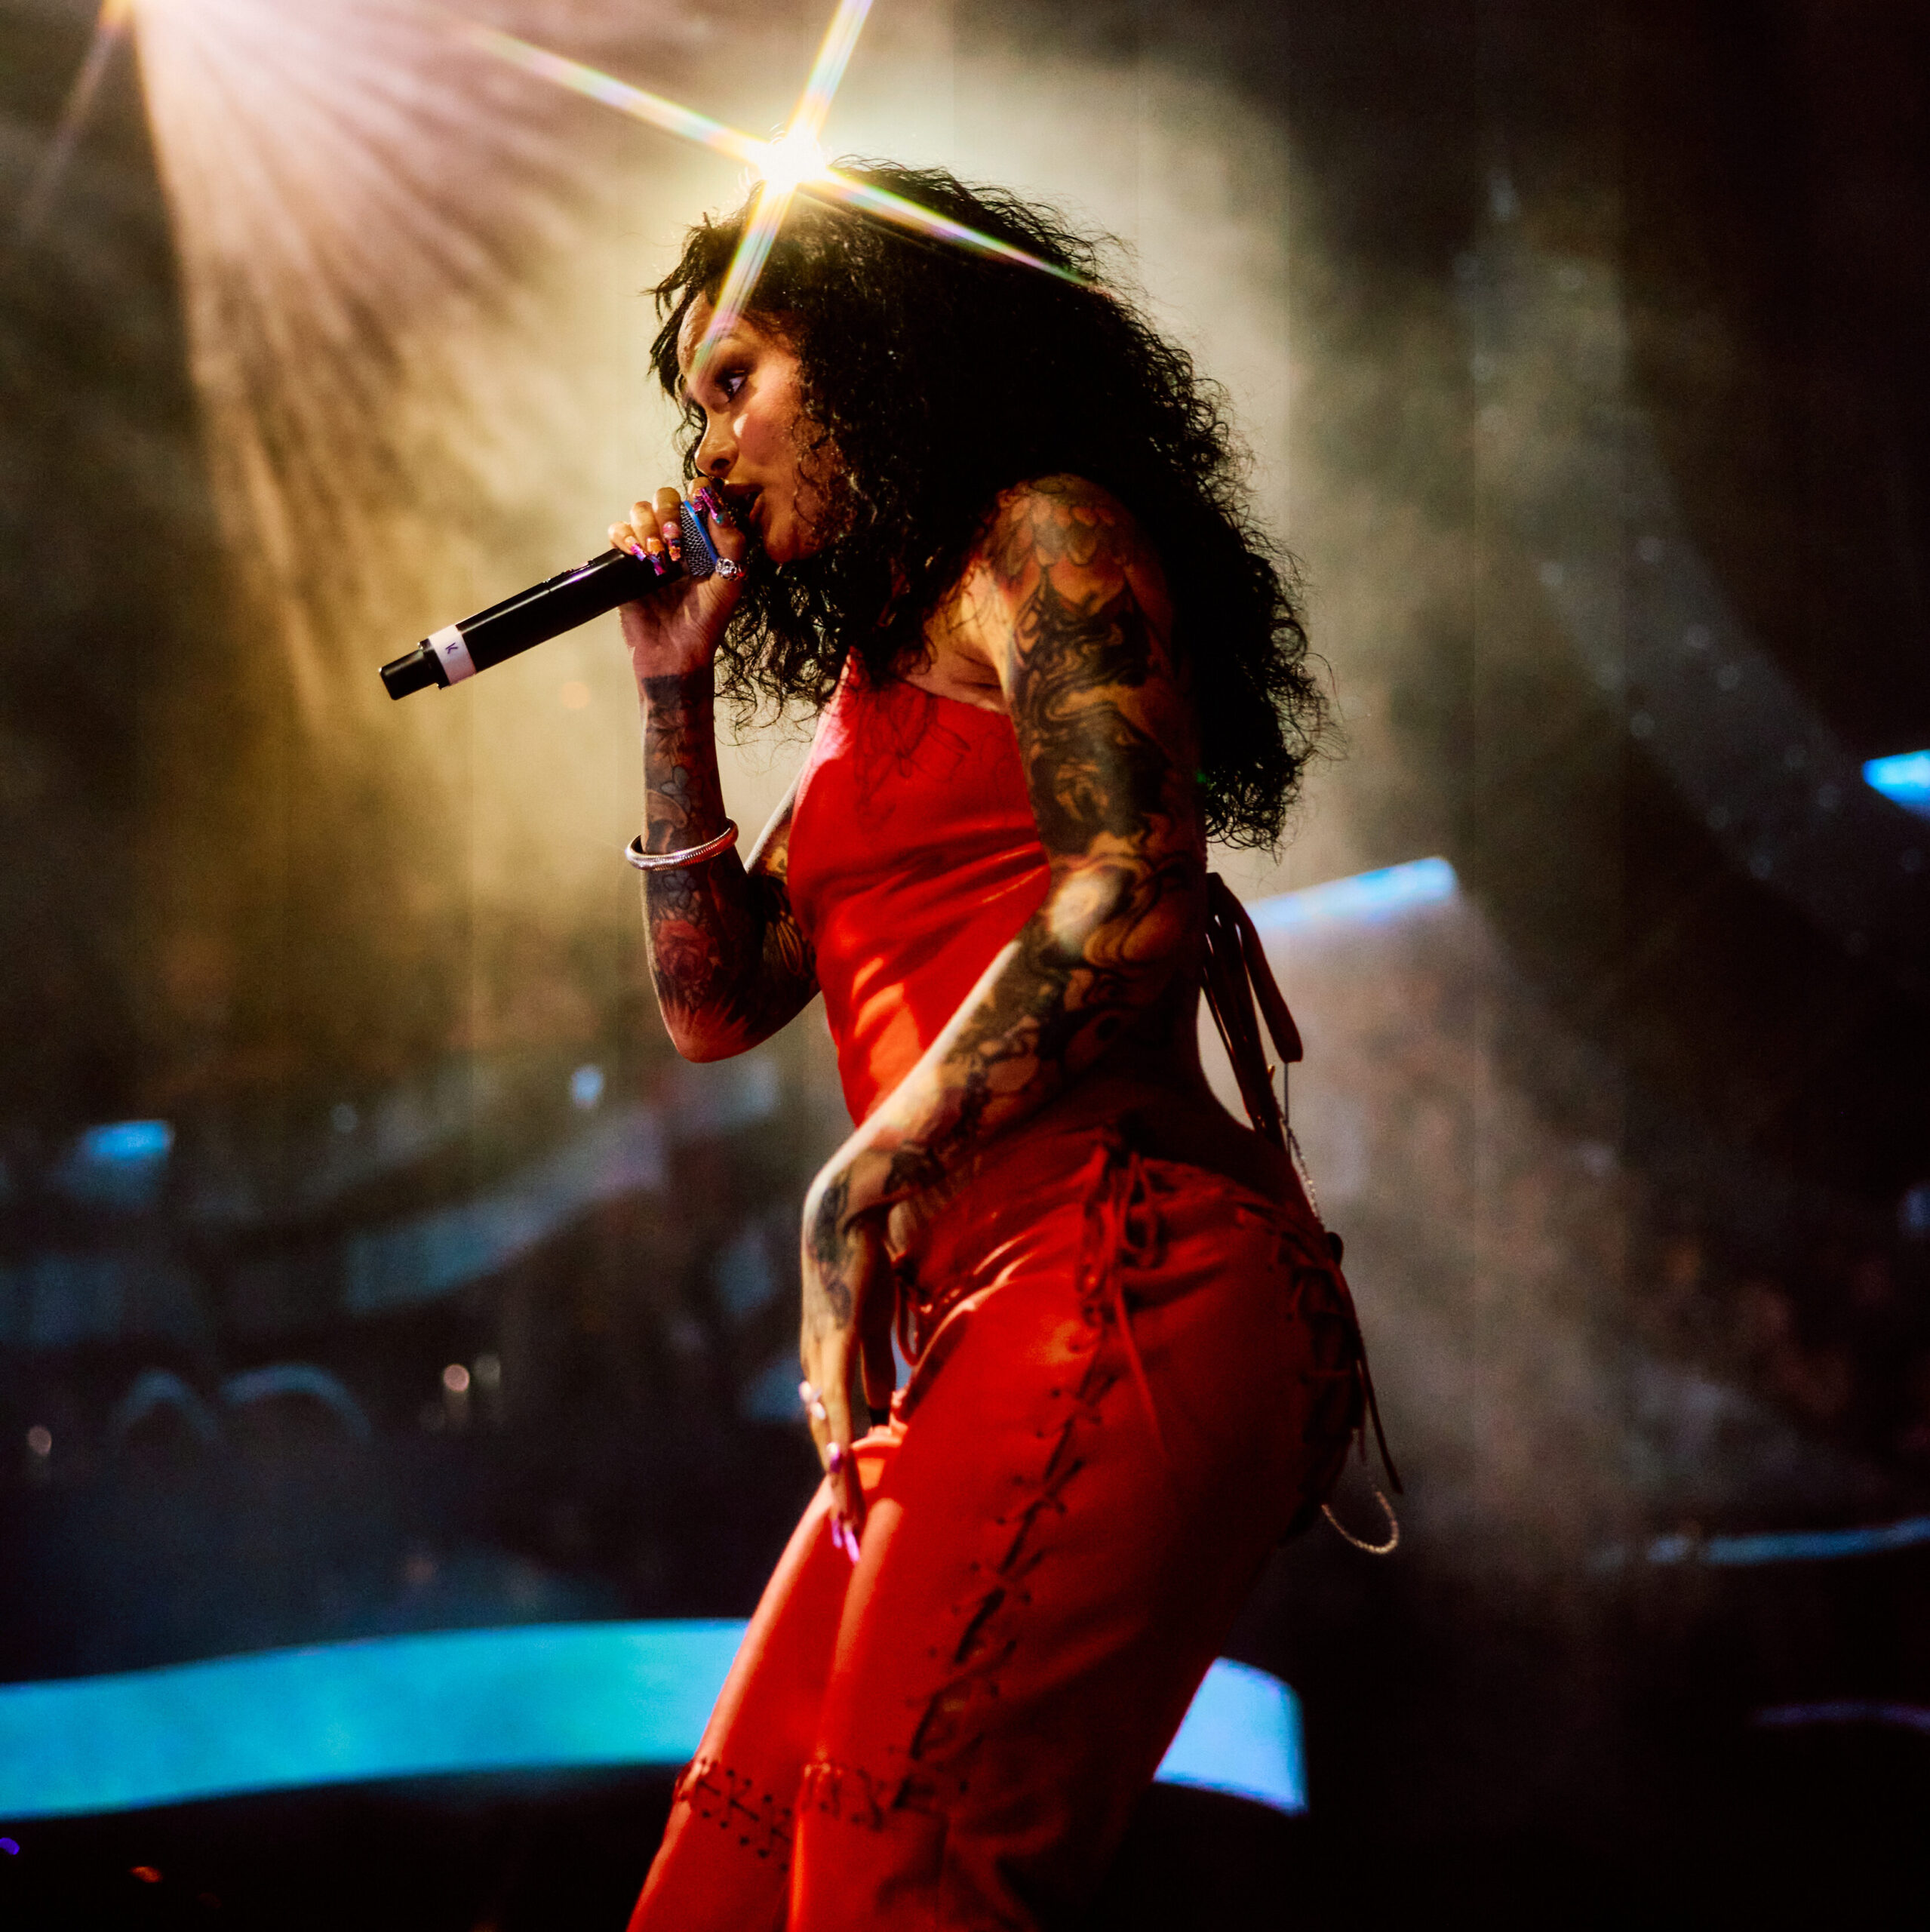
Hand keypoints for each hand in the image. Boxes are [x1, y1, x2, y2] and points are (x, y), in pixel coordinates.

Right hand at [609, 483, 749, 683]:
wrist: (675, 652)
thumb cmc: (706, 621)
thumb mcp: (730, 583)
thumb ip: (732, 545)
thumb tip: (719, 510)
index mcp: (703, 537)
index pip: (699, 496)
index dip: (699, 491)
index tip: (700, 505)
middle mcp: (676, 537)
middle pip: (665, 496)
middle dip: (669, 512)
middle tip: (674, 543)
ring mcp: (649, 547)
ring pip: (639, 510)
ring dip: (647, 526)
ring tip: (657, 558)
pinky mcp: (624, 561)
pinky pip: (617, 532)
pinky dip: (624, 537)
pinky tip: (637, 557)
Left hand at [799, 1150, 894, 1560]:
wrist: (845, 1213)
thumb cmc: (862, 1263)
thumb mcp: (873, 1322)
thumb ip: (879, 1360)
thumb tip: (888, 1400)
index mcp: (823, 1364)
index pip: (832, 1432)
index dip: (843, 1474)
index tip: (853, 1514)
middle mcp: (814, 1368)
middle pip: (827, 1445)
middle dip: (841, 1495)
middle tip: (851, 1541)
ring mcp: (821, 1359)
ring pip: (830, 1436)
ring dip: (842, 1483)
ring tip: (852, 1527)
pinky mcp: (835, 1345)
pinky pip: (839, 1404)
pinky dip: (842, 1441)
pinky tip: (846, 1470)